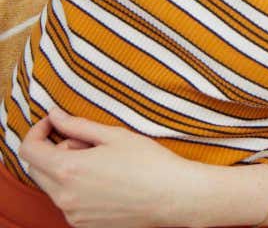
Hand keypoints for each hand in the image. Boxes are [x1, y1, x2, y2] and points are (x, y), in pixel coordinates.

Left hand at [18, 109, 202, 227]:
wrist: (174, 197)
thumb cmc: (149, 163)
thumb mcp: (114, 135)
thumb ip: (77, 125)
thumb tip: (55, 116)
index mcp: (68, 169)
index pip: (29, 150)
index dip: (37, 131)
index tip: (52, 123)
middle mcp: (64, 196)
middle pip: (37, 169)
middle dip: (52, 151)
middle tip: (85, 142)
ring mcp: (72, 214)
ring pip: (52, 186)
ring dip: (65, 171)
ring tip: (100, 163)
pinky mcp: (83, 225)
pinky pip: (68, 202)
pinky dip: (76, 188)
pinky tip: (105, 181)